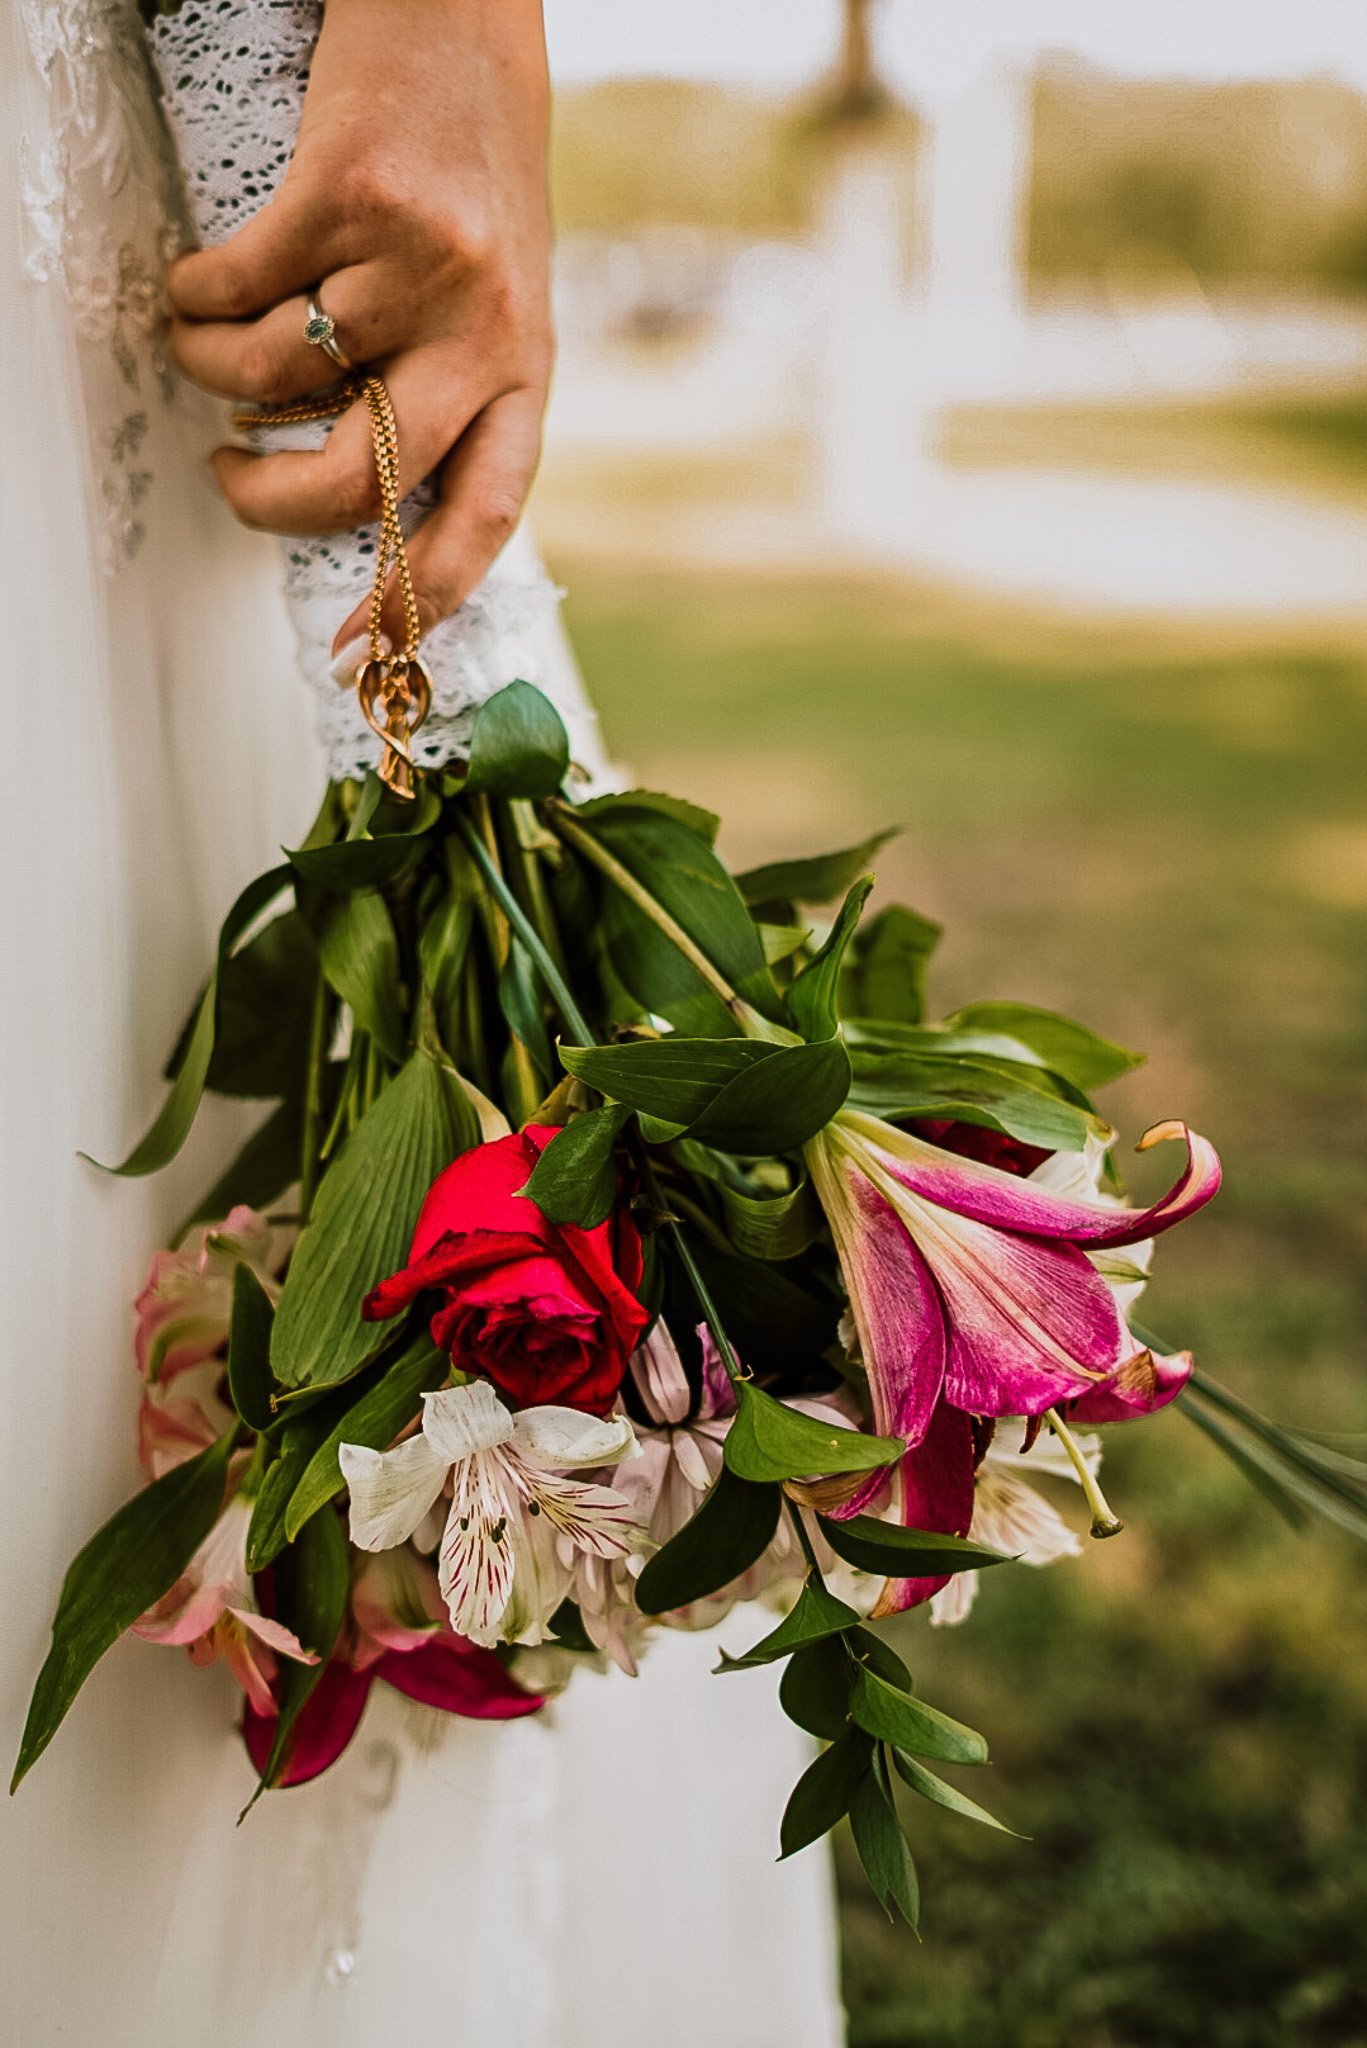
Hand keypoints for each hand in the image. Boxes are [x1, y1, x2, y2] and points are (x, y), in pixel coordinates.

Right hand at [165, 0, 552, 653]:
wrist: (464, 23)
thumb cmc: (470, 179)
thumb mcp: (500, 304)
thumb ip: (453, 398)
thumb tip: (372, 513)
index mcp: (525, 374)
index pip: (482, 517)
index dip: (416, 597)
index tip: (358, 649)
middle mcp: (484, 331)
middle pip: (357, 479)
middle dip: (268, 503)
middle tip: (231, 476)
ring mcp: (418, 265)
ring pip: (269, 378)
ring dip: (210, 375)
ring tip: (209, 345)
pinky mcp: (347, 196)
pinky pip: (232, 291)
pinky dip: (191, 299)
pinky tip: (196, 286)